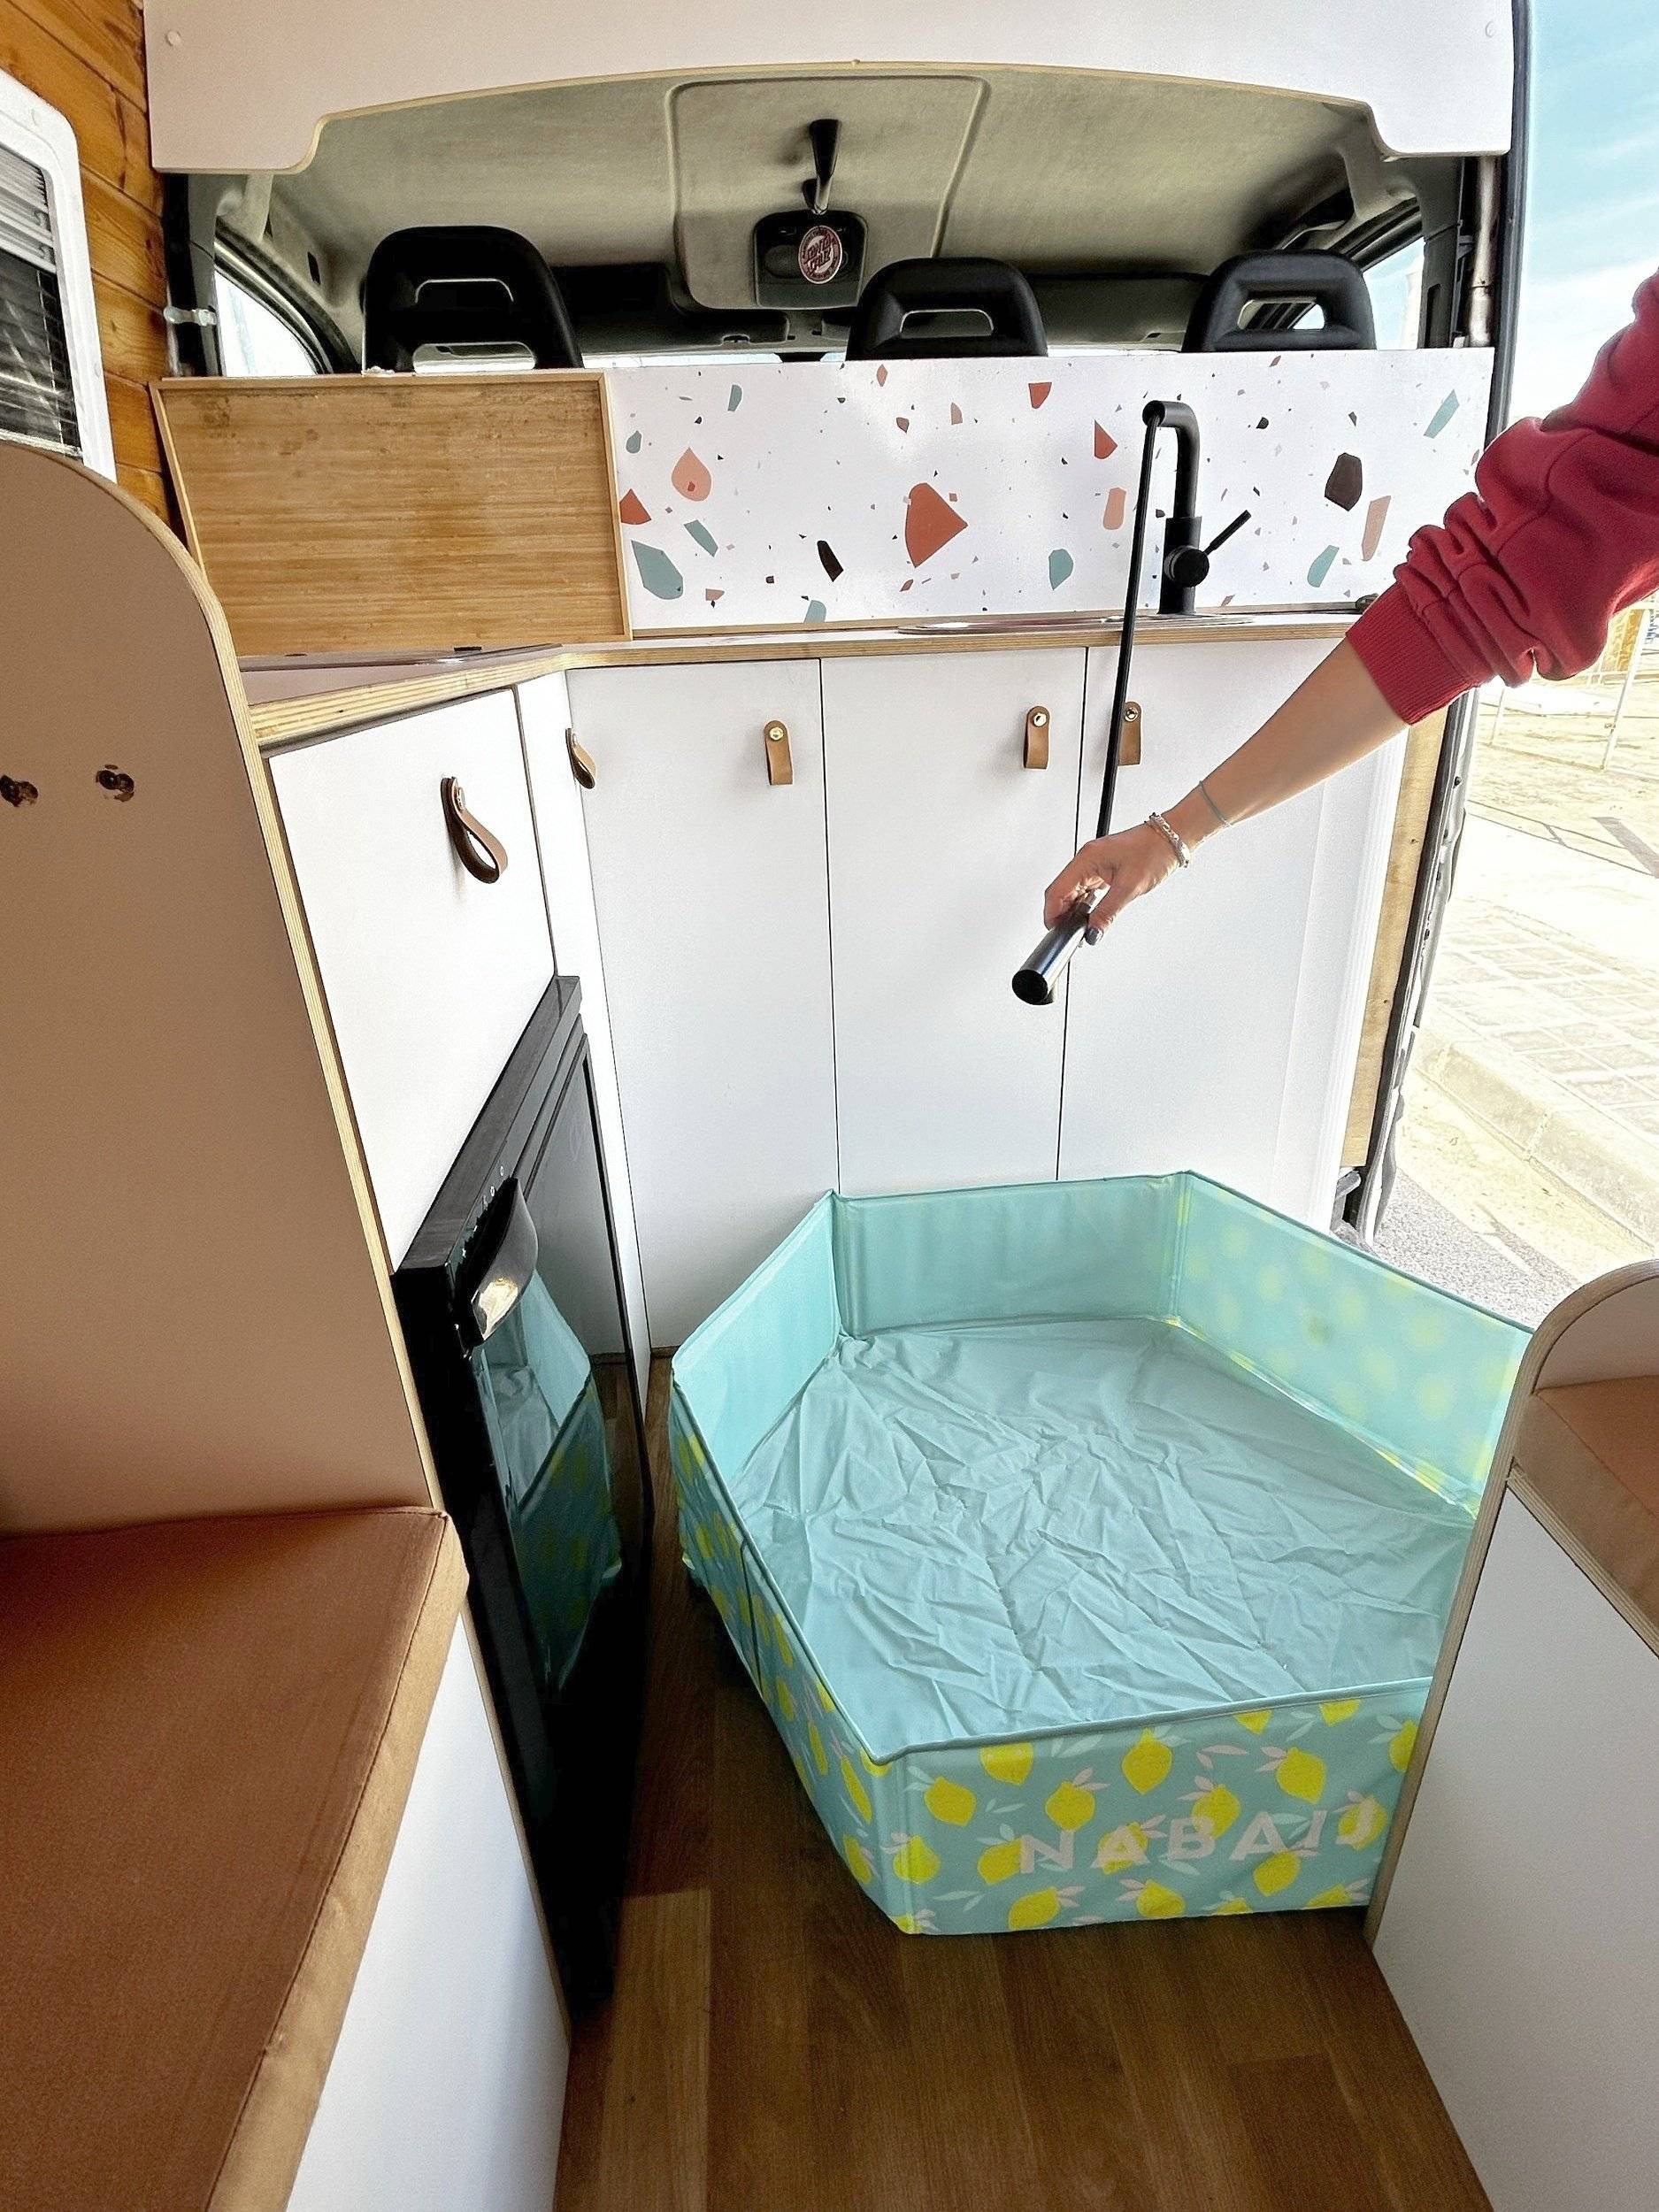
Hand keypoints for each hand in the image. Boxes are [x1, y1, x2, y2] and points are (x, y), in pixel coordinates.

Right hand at [1043, 822, 1179, 935]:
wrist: (1172, 838)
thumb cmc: (1154, 851)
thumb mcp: (1130, 887)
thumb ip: (1107, 913)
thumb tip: (1093, 933)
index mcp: (1087, 859)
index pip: (1057, 890)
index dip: (1051, 913)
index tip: (1054, 930)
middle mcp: (1087, 859)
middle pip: (1061, 891)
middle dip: (1060, 913)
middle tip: (1068, 933)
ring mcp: (1094, 863)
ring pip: (1072, 890)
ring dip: (1073, 909)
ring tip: (1080, 927)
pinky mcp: (1103, 868)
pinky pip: (1085, 888)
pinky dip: (1084, 903)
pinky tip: (1090, 914)